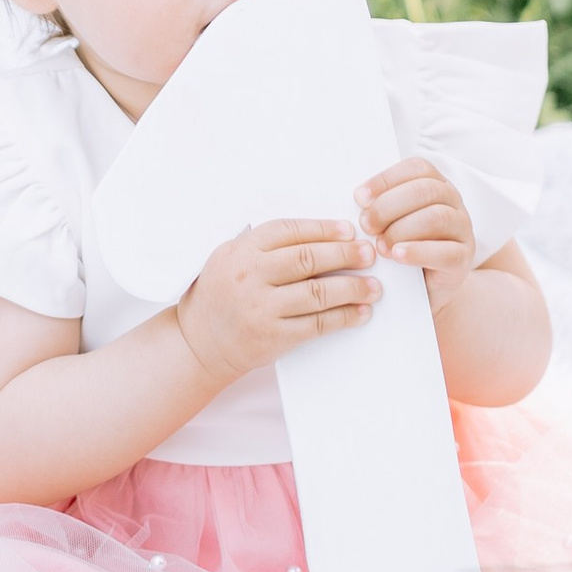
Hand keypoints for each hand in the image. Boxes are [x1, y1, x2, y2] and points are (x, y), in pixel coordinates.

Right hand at [174, 219, 379, 386]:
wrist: (198, 342)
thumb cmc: (220, 295)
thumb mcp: (230, 258)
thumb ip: (265, 246)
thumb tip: (321, 236)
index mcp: (240, 251)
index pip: (290, 232)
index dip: (324, 229)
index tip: (349, 230)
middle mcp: (249, 276)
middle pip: (308, 259)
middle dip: (345, 255)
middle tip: (369, 253)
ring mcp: (261, 308)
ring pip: (317, 293)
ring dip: (352, 288)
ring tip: (373, 286)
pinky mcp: (273, 337)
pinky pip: (317, 324)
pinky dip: (344, 317)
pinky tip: (360, 312)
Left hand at [355, 158, 477, 304]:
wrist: (422, 288)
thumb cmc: (401, 246)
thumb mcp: (390, 221)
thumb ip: (379, 205)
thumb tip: (360, 198)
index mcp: (436, 184)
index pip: (417, 168)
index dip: (387, 179)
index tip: (360, 197)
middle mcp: (453, 202)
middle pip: (425, 190)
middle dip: (389, 206)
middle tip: (366, 225)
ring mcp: (462, 229)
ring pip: (436, 217)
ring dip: (401, 229)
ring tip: (380, 245)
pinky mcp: (463, 259)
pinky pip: (445, 251)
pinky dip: (418, 252)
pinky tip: (397, 255)